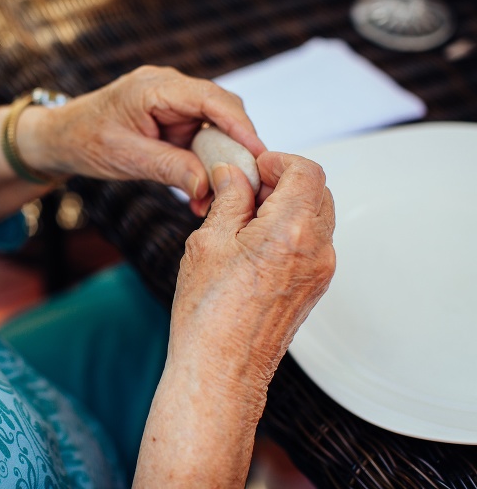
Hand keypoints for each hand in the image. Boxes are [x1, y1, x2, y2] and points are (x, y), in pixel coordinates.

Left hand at [19, 65, 265, 213]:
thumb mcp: (127, 158)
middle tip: (250, 181)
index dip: (240, 125)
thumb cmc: (86, 140)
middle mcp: (170, 88)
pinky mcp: (174, 120)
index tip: (259, 154)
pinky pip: (200, 138)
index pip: (211, 100)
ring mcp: (173, 103)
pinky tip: (203, 192)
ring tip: (223, 195)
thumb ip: (169, 168)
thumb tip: (208, 187)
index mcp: (155, 87)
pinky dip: (206, 164)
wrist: (62, 138)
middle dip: (238, 146)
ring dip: (222, 161)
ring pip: (216, 127)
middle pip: (222, 110)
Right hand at [133, 152, 333, 487]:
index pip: (306, 171)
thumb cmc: (209, 313)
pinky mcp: (314, 288)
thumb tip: (234, 175)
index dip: (278, 161)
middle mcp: (316, 249)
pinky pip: (312, 243)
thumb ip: (230, 199)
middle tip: (247, 188)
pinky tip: (255, 244)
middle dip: (284, 180)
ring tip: (246, 218)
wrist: (221, 369)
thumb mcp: (209, 241)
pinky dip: (291, 230)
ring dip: (288, 205)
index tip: (254, 166)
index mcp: (289, 230)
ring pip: (317, 217)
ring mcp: (320, 272)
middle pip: (317, 191)